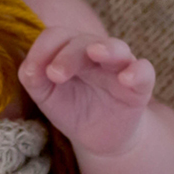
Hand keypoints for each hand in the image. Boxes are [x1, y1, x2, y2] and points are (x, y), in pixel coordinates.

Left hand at [18, 29, 155, 156]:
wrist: (97, 137)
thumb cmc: (70, 107)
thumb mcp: (45, 94)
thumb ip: (33, 77)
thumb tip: (29, 67)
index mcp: (69, 50)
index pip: (56, 35)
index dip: (43, 48)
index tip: (32, 71)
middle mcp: (95, 53)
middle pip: (82, 41)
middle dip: (67, 55)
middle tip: (55, 75)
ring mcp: (119, 67)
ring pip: (116, 47)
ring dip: (106, 48)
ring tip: (95, 53)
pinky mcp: (139, 87)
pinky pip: (144, 71)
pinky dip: (137, 71)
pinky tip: (126, 78)